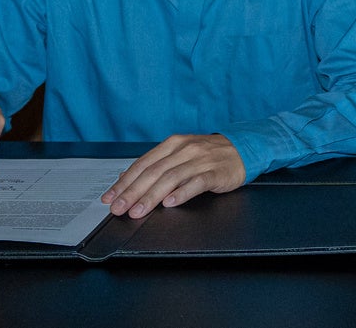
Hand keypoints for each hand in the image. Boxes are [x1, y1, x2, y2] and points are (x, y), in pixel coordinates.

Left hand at [102, 134, 246, 218]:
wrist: (244, 149)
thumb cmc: (210, 154)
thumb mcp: (181, 153)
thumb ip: (156, 164)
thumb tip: (126, 177)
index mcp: (173, 144)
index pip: (143, 164)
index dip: (124, 182)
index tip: (110, 197)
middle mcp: (185, 149)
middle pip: (153, 172)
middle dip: (132, 192)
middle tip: (118, 208)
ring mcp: (201, 160)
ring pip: (171, 178)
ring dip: (151, 197)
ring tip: (138, 211)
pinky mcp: (216, 172)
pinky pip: (196, 183)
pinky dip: (181, 193)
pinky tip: (170, 203)